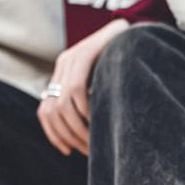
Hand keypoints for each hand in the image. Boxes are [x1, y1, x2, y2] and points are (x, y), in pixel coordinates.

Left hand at [38, 18, 128, 156]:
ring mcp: (71, 57)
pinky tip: (96, 119)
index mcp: (62, 75)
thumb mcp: (101, 88)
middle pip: (52, 112)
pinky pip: (76, 89)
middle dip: (69, 137)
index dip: (54, 135)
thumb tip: (84, 137)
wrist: (138, 32)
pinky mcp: (85, 52)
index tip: (68, 152)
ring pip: (63, 105)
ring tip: (94, 140)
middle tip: (88, 150)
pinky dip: (85, 109)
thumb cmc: (124, 67)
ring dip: (78, 128)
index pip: (46, 112)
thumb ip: (89, 104)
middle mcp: (63, 66)